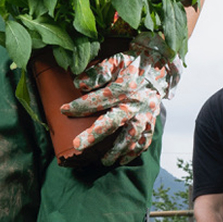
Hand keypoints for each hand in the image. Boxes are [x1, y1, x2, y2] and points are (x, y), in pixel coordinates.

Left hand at [61, 46, 180, 165]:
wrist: (158, 67)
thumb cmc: (131, 64)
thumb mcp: (115, 61)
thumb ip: (98, 71)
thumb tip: (79, 83)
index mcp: (125, 86)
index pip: (100, 98)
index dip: (80, 105)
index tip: (63, 110)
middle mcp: (136, 103)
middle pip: (114, 121)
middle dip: (95, 134)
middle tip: (78, 146)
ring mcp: (146, 114)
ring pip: (131, 136)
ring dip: (117, 150)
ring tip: (103, 161)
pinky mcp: (152, 121)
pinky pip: (145, 140)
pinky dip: (134, 152)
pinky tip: (122, 160)